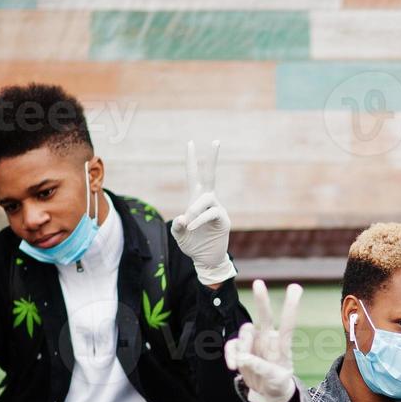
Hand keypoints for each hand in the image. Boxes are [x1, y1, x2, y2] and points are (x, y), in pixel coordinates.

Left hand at [171, 140, 235, 285]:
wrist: (206, 260)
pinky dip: (200, 219)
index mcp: (195, 200)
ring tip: (189, 222)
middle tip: (216, 141)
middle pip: (210, 176)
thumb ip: (178, 226)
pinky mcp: (223, 220)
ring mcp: (217, 209)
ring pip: (206, 198)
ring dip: (195, 208)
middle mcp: (208, 201)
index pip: (194, 176)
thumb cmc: (192, 245)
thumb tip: (183, 218)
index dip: (192, 161)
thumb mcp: (179, 235)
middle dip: (212, 159)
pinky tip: (193, 226)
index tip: (190, 143)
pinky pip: (211, 213)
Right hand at [225, 279, 302, 401]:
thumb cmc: (277, 383)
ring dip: (242, 346)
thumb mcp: (275, 379)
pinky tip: (233, 366)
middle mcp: (268, 338)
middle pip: (265, 316)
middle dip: (261, 300)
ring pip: (244, 331)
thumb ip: (262, 368)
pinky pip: (231, 345)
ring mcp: (254, 342)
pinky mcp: (241, 349)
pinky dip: (230, 355)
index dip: (291, 305)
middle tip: (258, 282)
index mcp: (282, 344)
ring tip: (241, 364)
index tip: (295, 287)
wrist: (268, 393)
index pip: (288, 323)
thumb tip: (243, 358)